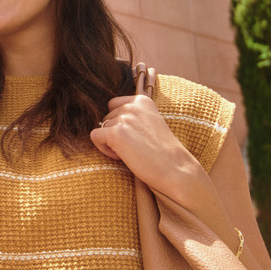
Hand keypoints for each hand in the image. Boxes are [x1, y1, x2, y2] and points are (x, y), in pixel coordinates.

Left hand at [89, 92, 207, 202]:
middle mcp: (132, 105)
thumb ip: (132, 116)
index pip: (113, 105)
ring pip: (101, 128)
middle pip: (106, 117)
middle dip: (114, 132)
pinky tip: (121, 156)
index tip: (133, 136)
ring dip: (111, 142)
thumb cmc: (162, 152)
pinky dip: (103, 149)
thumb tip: (104, 119)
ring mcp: (124, 118)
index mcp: (142, 100)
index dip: (118, 122)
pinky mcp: (116, 133)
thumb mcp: (150, 123)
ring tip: (130, 152)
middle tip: (133, 147)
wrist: (175, 169)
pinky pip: (95, 137)